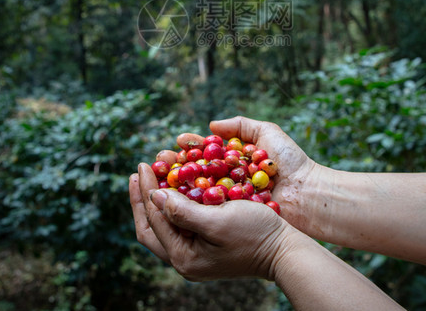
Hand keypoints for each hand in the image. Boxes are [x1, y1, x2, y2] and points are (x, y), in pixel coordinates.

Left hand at [129, 162, 294, 280]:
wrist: (285, 252)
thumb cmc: (256, 233)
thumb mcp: (218, 219)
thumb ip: (183, 211)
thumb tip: (155, 196)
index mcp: (184, 257)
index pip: (154, 219)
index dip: (146, 190)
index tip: (144, 165)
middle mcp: (185, 261)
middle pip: (151, 227)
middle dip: (142, 199)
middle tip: (139, 171)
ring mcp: (195, 256)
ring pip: (164, 226)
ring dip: (156, 201)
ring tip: (152, 177)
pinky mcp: (206, 249)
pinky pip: (180, 226)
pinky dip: (173, 206)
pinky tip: (176, 189)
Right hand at [176, 116, 320, 231]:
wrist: (310, 194)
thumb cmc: (292, 163)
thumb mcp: (268, 134)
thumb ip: (241, 126)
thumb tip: (211, 124)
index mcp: (234, 160)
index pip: (204, 151)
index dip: (189, 147)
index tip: (177, 142)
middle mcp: (228, 180)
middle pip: (194, 171)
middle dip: (176, 165)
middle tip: (161, 160)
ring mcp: (228, 200)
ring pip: (196, 191)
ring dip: (177, 185)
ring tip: (162, 177)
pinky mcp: (232, 218)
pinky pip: (207, 210)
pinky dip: (191, 205)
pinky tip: (176, 199)